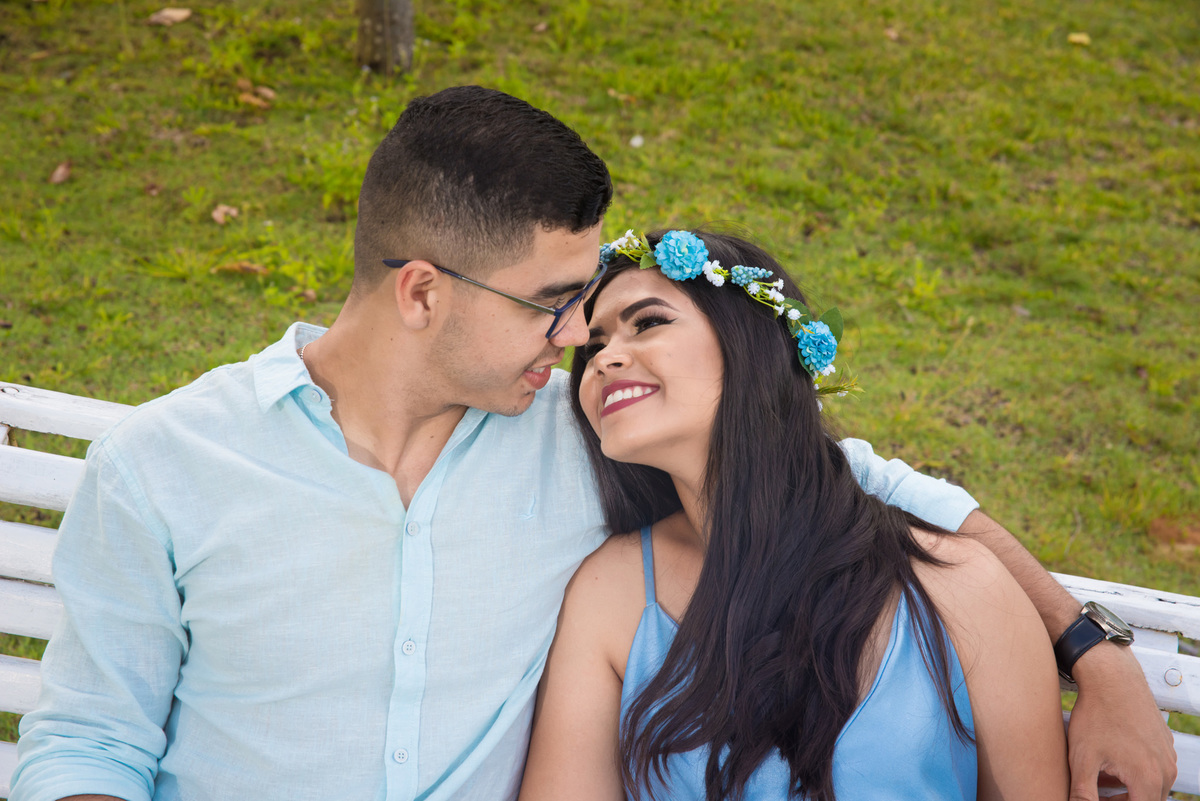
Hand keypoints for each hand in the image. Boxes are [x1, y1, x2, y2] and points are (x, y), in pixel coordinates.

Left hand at [1067, 642, 1175, 800]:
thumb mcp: (1082, 758)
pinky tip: (1111, 762)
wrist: (1112, 677)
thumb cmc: (1095, 716)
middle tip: (1095, 790)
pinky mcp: (1164, 744)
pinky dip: (1136, 774)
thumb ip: (1083, 793)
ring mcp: (1168, 756)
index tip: (1098, 798)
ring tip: (1098, 779)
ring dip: (1128, 790)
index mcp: (1148, 779)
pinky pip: (1155, 769)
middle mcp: (1166, 771)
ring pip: (1152, 788)